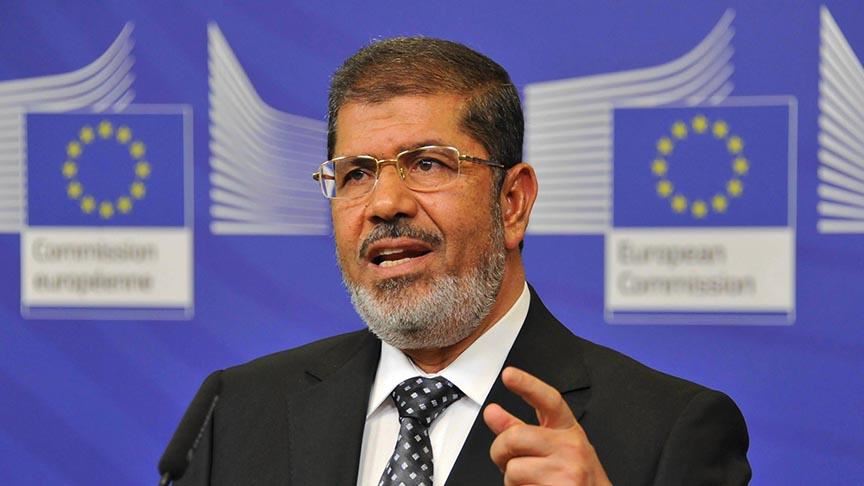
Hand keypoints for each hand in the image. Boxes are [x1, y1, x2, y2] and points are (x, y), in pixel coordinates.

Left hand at [483, 367, 610, 485]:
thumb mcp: (553, 446)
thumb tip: (492, 412)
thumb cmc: (572, 476)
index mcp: (568, 430)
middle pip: (514, 437)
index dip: (527, 385)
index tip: (509, 374)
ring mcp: (567, 470)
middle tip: (507, 460)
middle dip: (500, 452)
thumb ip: (520, 429)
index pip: (549, 400)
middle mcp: (571, 447)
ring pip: (512, 469)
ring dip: (513, 480)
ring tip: (533, 481)